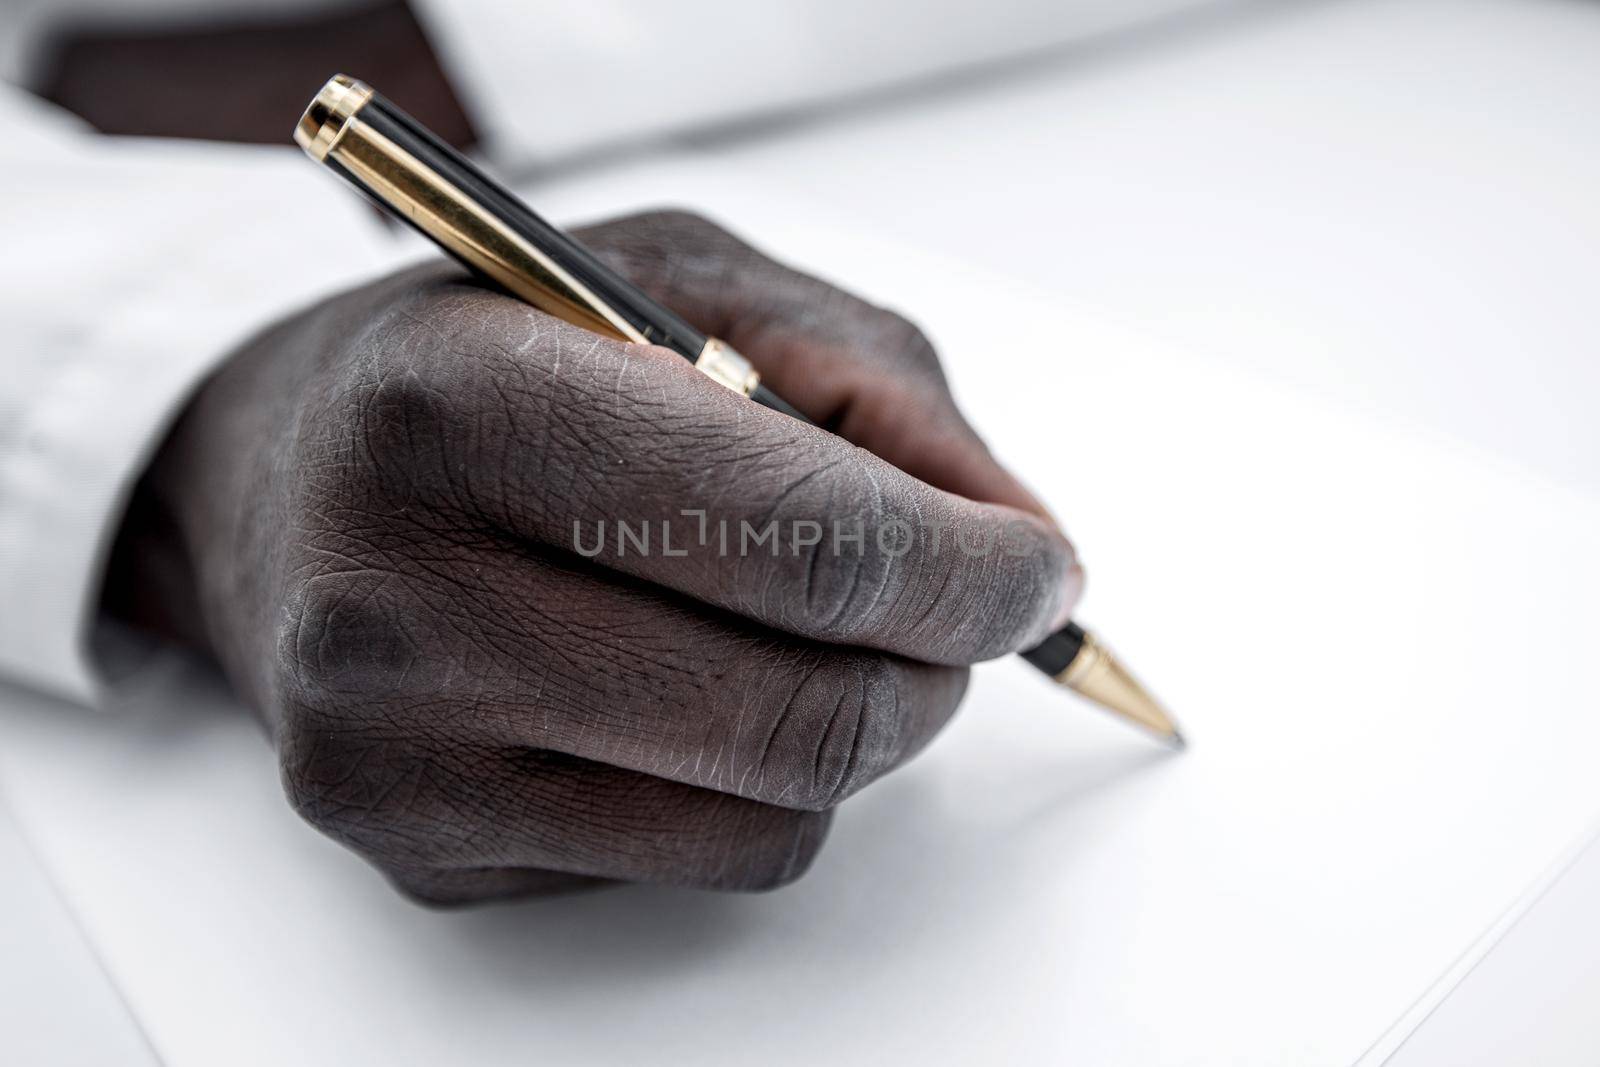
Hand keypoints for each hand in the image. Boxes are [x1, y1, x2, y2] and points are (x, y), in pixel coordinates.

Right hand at [111, 211, 1082, 903]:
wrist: (275, 482)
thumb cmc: (487, 358)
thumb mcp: (677, 280)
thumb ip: (871, 382)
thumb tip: (1019, 541)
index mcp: (458, 402)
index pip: (796, 538)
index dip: (966, 569)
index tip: (1036, 570)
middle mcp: (396, 597)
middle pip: (800, 712)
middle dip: (939, 668)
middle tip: (960, 611)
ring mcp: (398, 754)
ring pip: (774, 817)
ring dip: (860, 729)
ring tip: (812, 632)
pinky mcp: (424, 855)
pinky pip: (704, 865)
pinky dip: (762, 787)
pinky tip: (694, 693)